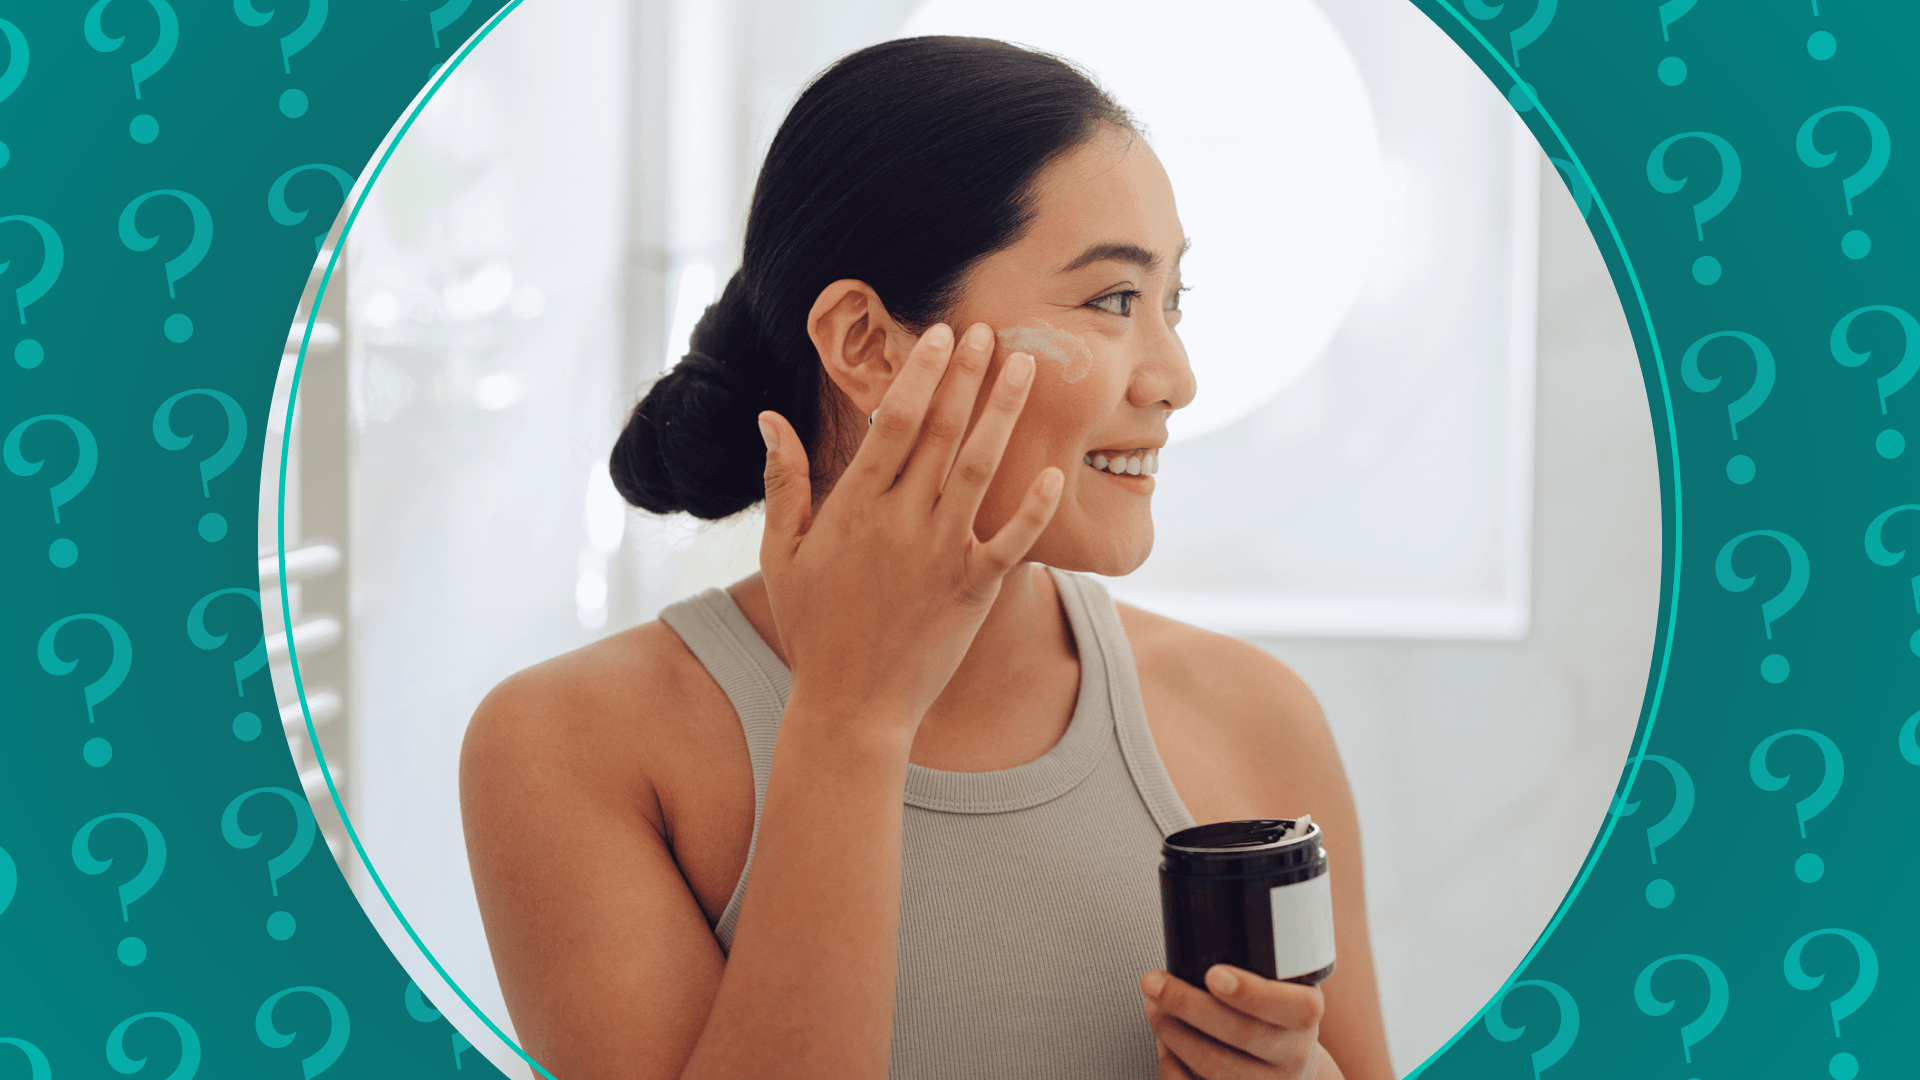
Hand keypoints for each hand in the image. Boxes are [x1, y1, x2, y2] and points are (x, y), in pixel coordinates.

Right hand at [756, 321, 1063, 732]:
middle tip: (990, 329)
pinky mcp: (973, 590)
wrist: (850, 706)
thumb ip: (784, 483)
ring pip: (978, 468)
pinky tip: (1051, 470)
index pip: (893, 421)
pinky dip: (1032, 507)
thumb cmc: (814, 628)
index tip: (940, 335)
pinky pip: (1011, 541)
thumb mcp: (782, 554)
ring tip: (1026, 368)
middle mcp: (900, 521)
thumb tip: (770, 418)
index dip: (920, 373)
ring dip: (1004, 414)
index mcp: (855, 506)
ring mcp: (940, 554)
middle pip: (940, 431)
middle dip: (968, 376)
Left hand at [1140, 965, 1340, 1079]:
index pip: (1293, 1007)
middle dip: (1188, 1004)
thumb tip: (1201, 908)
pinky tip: (1164, 1045)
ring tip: (1152, 1006)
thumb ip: (1258, 958)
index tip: (1214, 973)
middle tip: (1152, 981)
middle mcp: (1294, 1056)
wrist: (1289, 1071)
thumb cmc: (1272, 1014)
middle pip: (1241, 1034)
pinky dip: (1171, 1068)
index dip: (1253, 993)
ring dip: (1173, 1032)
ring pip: (1215, 1066)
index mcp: (1307, 1016)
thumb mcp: (1281, 984)